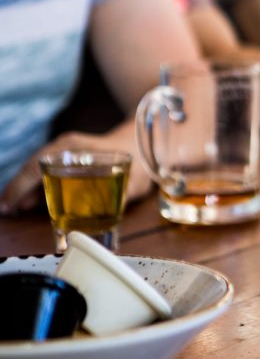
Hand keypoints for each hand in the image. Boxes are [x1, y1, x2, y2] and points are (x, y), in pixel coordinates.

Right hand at [0, 130, 152, 215]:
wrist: (147, 145)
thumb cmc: (140, 163)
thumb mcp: (132, 181)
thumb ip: (120, 196)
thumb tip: (111, 212)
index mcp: (76, 149)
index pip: (38, 166)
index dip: (21, 187)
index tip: (11, 204)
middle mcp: (67, 147)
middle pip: (33, 167)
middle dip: (19, 189)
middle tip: (7, 209)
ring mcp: (68, 151)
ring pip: (38, 168)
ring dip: (27, 188)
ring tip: (14, 207)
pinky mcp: (72, 157)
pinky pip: (47, 169)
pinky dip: (38, 184)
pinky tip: (32, 200)